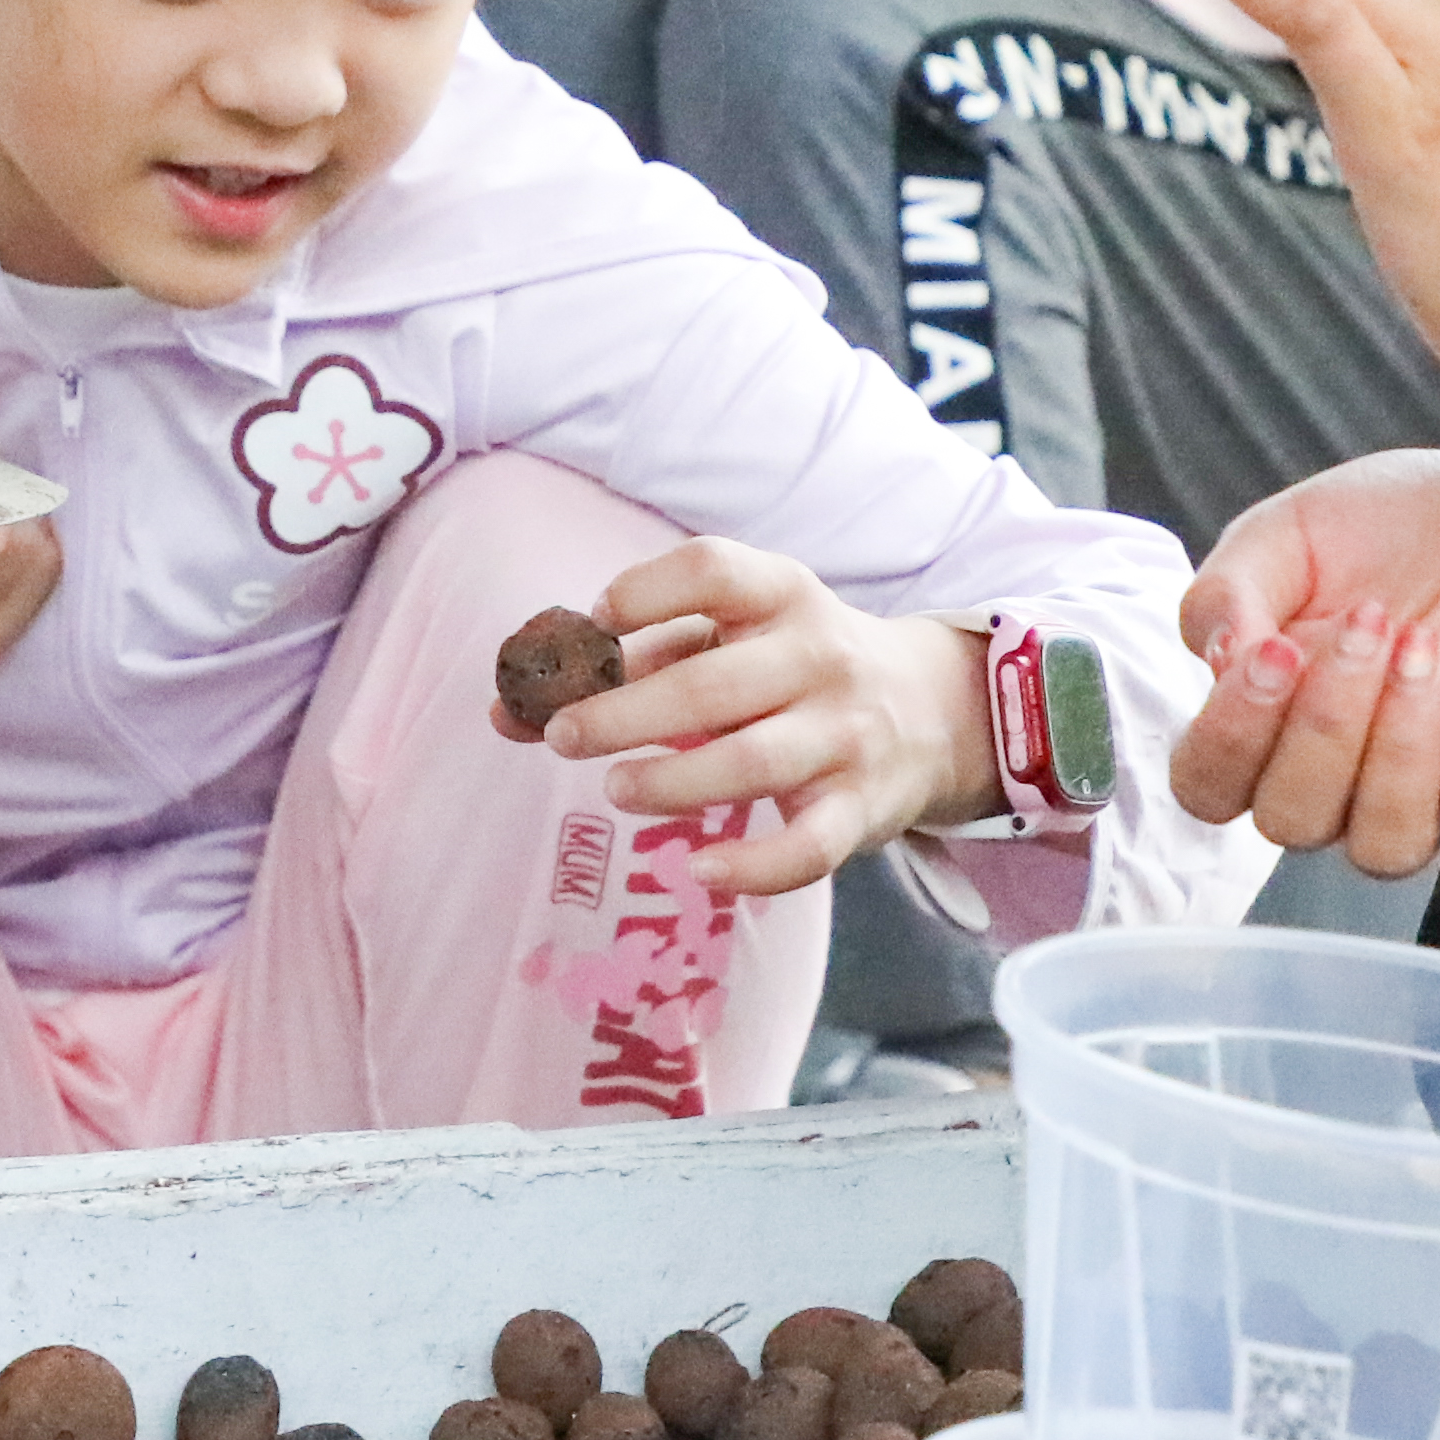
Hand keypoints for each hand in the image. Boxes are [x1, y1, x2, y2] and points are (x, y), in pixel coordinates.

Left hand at [536, 536, 994, 899]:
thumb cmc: (788, 667)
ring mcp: (844, 734)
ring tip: (615, 788)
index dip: (647, 591)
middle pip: (712, 684)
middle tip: (562, 736)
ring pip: (753, 761)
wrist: (932, 711)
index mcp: (779, 593)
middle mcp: (818, 655)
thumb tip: (508, 709)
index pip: (713, 571)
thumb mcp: (730, 638)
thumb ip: (627, 663)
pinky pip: (808, 847)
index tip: (596, 620)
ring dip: (672, 779)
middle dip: (625, 712)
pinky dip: (753, 866)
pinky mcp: (859, 808)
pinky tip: (698, 868)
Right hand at [1175, 453, 1439, 873]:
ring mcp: (1424, 801)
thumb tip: (1218, 661)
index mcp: (1263, 726)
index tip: (1275, 651)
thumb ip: (1227, 591)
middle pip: (1291, 821)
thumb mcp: (1287, 532)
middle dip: (1326, 723)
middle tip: (1371, 620)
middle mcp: (1335, 783)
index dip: (1230, 737)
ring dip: (1399, 743)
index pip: (1208, 786)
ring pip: (1385, 845)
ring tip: (1425, 642)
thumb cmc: (1390, 527)